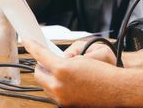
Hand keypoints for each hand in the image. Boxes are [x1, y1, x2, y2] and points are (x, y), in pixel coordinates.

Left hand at [25, 39, 142, 106]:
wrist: (116, 89)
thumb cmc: (103, 72)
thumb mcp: (82, 57)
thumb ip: (64, 57)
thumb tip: (55, 60)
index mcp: (62, 69)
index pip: (40, 55)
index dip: (32, 46)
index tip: (26, 40)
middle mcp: (58, 85)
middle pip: (38, 74)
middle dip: (41, 66)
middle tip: (48, 60)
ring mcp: (61, 97)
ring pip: (45, 85)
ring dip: (49, 77)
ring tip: (63, 71)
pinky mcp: (65, 105)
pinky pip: (54, 93)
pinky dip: (57, 86)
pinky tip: (68, 81)